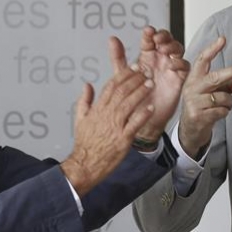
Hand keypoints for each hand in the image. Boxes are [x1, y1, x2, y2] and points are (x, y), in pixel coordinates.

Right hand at [61, 42, 154, 195]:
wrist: (85, 163)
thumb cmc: (85, 142)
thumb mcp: (79, 118)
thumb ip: (84, 100)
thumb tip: (87, 85)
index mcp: (97, 108)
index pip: (111, 86)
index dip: (124, 75)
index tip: (133, 67)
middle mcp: (106, 115)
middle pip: (122, 92)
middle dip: (135, 79)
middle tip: (145, 72)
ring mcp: (115, 126)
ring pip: (129, 104)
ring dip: (141, 92)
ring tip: (150, 84)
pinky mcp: (123, 139)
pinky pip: (135, 124)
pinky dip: (143, 115)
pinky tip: (151, 107)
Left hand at [111, 27, 189, 144]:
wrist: (141, 118)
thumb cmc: (133, 97)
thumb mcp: (123, 75)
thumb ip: (118, 57)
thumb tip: (112, 39)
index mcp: (147, 57)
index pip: (151, 39)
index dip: (150, 33)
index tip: (147, 32)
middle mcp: (159, 60)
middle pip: (167, 41)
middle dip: (164, 36)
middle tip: (157, 39)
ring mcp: (170, 69)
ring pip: (177, 50)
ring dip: (172, 46)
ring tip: (164, 49)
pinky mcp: (178, 79)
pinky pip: (184, 66)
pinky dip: (180, 63)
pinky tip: (172, 64)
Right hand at [178, 36, 231, 158]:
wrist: (189, 130)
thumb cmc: (202, 106)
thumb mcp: (213, 93)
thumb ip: (227, 86)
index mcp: (194, 78)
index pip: (202, 60)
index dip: (212, 49)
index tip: (223, 39)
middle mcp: (192, 88)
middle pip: (216, 76)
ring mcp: (193, 102)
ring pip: (224, 97)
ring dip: (229, 102)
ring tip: (223, 106)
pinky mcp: (198, 116)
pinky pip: (223, 111)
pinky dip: (225, 113)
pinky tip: (217, 115)